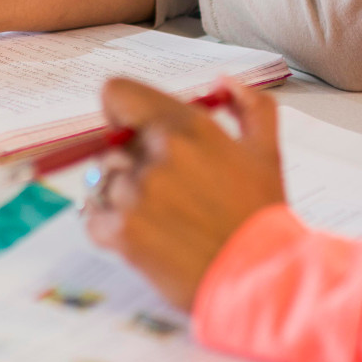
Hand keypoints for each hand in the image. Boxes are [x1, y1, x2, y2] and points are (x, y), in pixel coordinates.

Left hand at [82, 78, 285, 310]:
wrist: (260, 279)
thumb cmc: (260, 218)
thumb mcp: (267, 152)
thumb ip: (250, 106)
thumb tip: (223, 82)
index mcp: (187, 126)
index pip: (116, 94)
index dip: (120, 114)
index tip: (133, 134)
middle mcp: (158, 152)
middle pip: (111, 147)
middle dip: (131, 166)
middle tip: (167, 195)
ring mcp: (137, 192)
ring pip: (104, 184)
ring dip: (124, 201)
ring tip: (164, 222)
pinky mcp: (122, 231)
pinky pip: (94, 219)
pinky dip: (112, 231)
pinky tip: (150, 241)